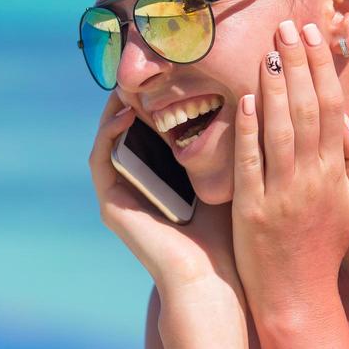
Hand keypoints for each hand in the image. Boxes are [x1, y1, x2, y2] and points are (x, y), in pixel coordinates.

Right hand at [88, 91, 243, 299]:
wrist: (212, 281)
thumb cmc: (228, 236)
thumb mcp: (226, 178)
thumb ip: (224, 146)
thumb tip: (248, 100)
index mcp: (159, 181)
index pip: (150, 130)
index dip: (155, 99)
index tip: (168, 71)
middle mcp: (135, 187)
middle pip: (126, 131)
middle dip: (132, 98)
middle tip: (143, 67)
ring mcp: (118, 197)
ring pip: (108, 141)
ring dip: (114, 109)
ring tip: (128, 82)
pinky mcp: (110, 205)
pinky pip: (100, 161)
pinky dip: (107, 134)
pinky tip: (124, 114)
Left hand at [231, 20, 348, 325]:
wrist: (297, 294)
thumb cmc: (323, 246)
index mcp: (339, 174)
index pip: (333, 109)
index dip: (321, 70)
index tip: (311, 37)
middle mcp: (314, 179)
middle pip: (308, 111)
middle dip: (298, 65)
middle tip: (287, 27)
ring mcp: (284, 194)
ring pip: (281, 130)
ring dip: (275, 87)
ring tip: (269, 51)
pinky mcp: (253, 210)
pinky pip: (251, 162)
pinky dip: (249, 130)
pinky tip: (245, 100)